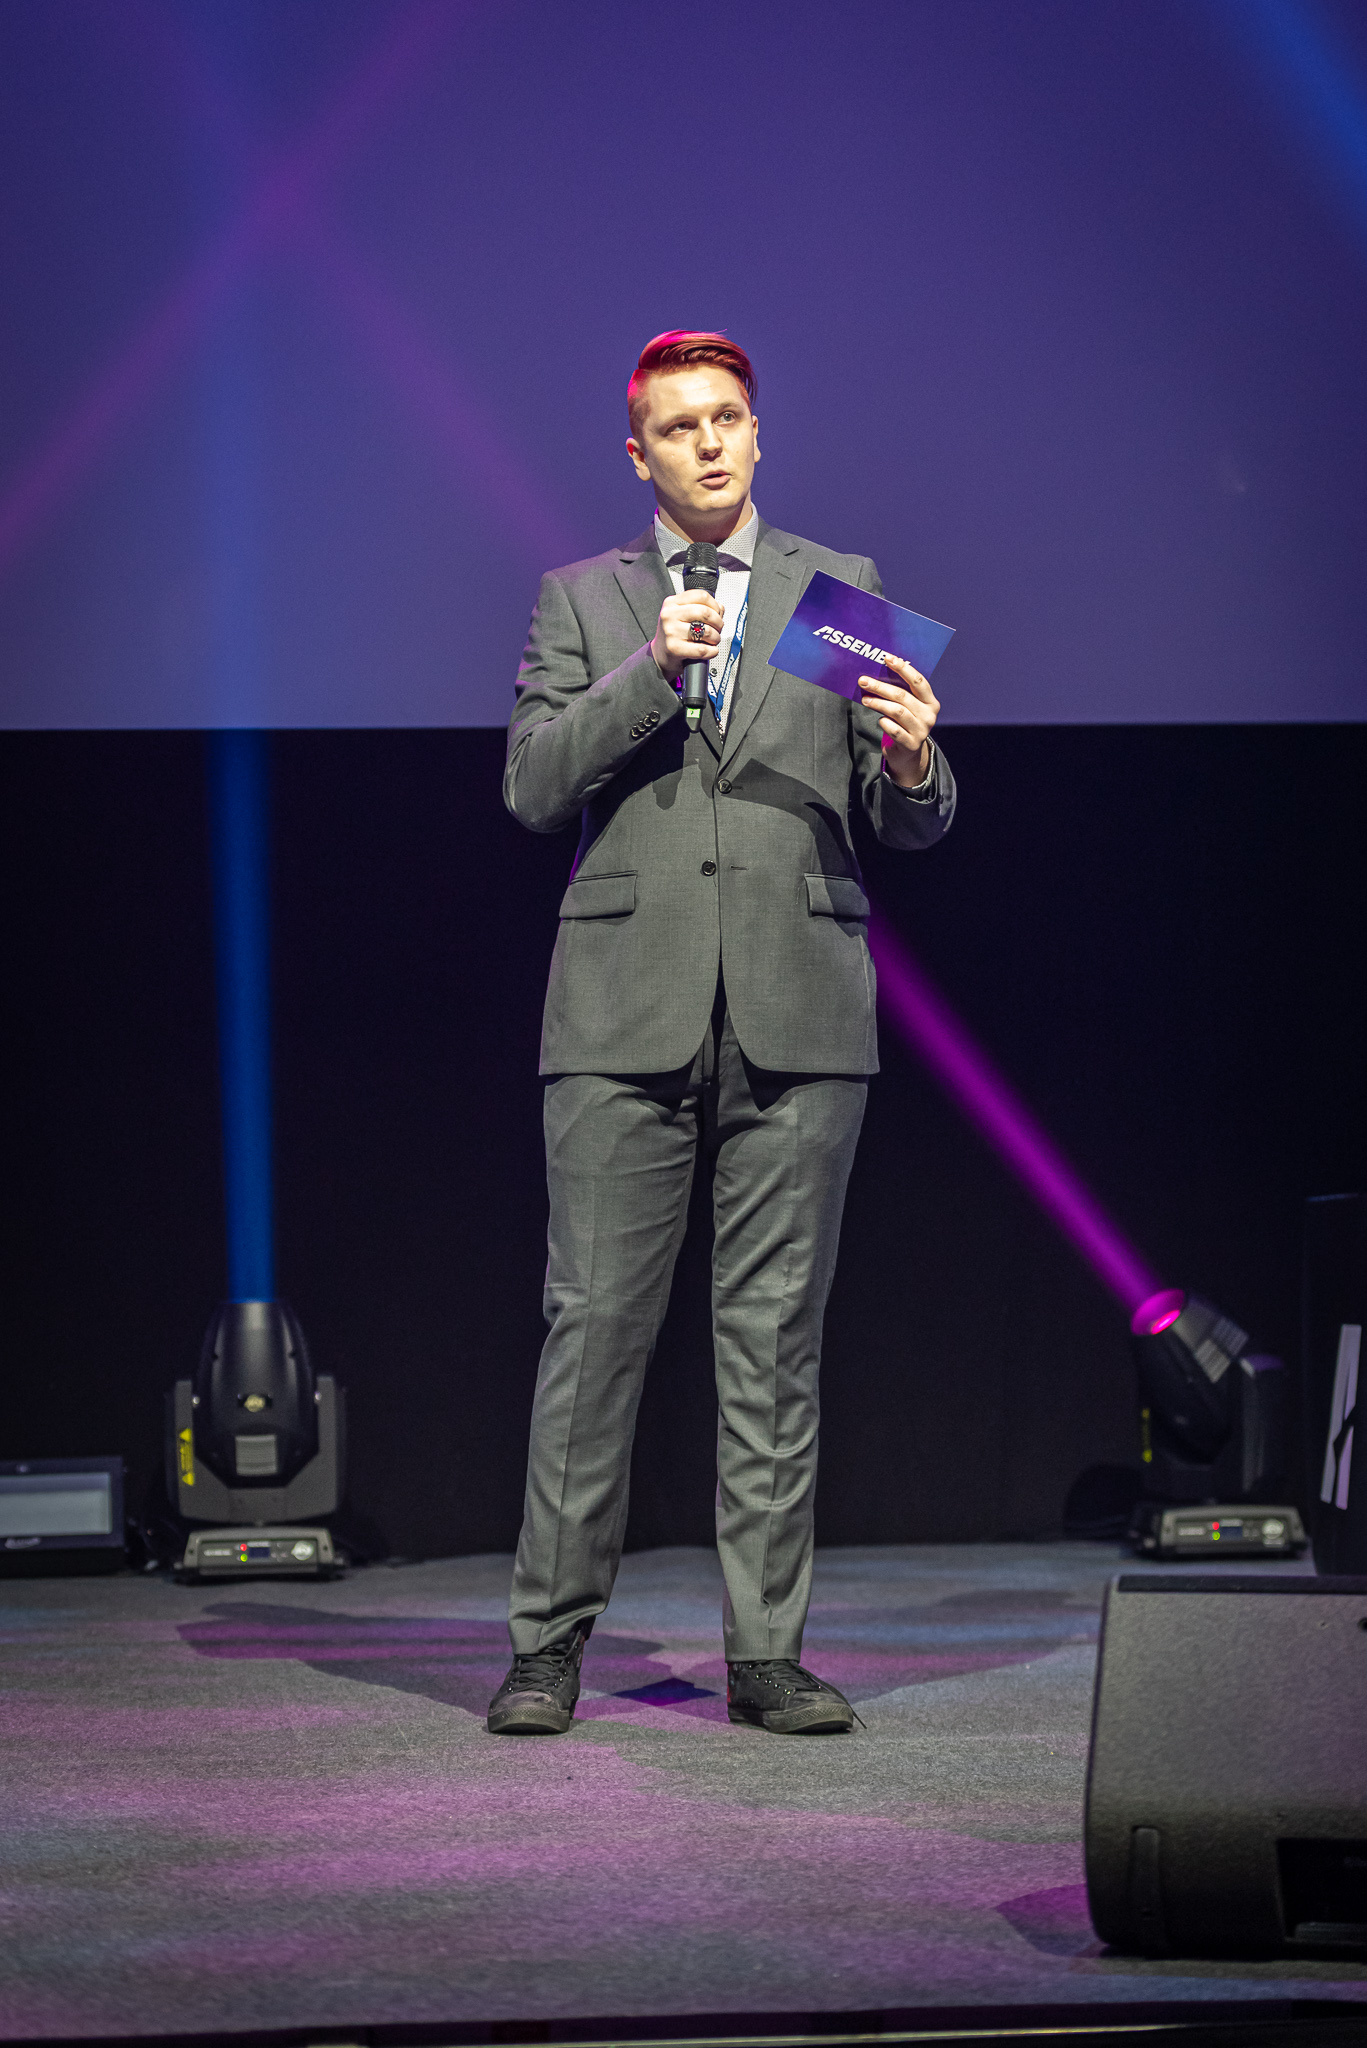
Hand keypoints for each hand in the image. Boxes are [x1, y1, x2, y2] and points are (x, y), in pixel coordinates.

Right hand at [651, 590, 724, 679]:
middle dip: (718, 622)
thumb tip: (720, 609)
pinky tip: (711, 650)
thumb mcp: (682, 614)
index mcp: (672, 602)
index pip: (701, 595)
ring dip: (716, 637)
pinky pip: (702, 649)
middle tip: (718, 628)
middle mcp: (670, 615)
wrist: (660, 654)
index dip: (715, 604)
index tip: (717, 613)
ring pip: (706, 631)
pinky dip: (712, 651)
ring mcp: (671, 631)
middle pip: (705, 612)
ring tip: (714, 640)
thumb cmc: (674, 633)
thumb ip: (701, 607)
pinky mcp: (675, 648)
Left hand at [859, 655, 939, 786]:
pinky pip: (893, 729)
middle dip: (881, 686)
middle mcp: (929, 715)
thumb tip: (879, 672)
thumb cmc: (904, 723)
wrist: (908, 753)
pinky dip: (884, 722)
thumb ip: (901, 692)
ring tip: (865, 699)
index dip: (903, 668)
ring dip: (878, 703)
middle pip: (903, 696)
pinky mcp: (911, 744)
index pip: (918, 681)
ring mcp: (921, 731)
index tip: (887, 658)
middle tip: (863, 681)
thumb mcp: (908, 706)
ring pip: (897, 711)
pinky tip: (879, 720)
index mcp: (931, 702)